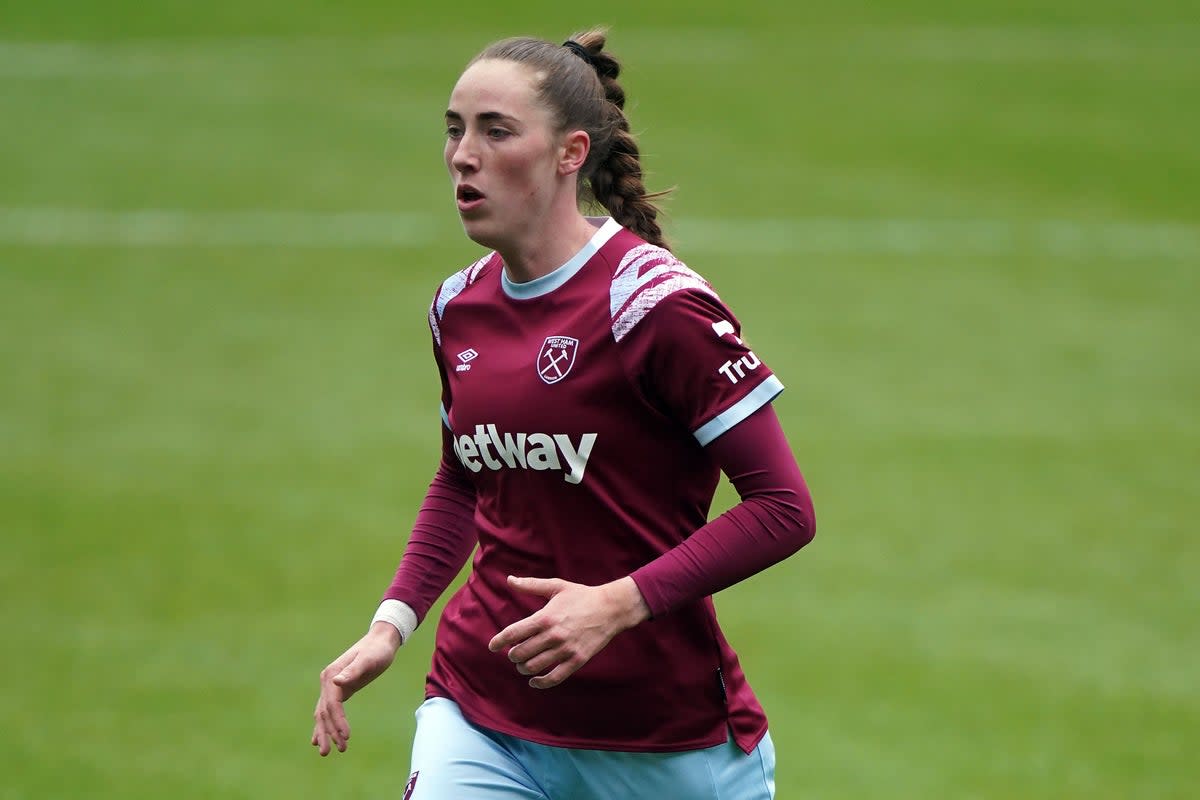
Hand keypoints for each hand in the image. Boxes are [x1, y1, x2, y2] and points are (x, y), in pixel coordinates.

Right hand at [311, 622, 400, 755]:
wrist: (381, 641)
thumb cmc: (377, 650)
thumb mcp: (369, 659)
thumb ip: (353, 670)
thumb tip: (336, 681)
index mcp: (332, 675)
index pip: (332, 704)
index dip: (338, 721)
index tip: (346, 736)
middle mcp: (328, 681)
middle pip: (324, 712)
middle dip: (329, 733)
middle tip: (335, 752)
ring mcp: (332, 686)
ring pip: (324, 714)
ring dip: (325, 732)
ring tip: (328, 752)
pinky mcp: (340, 690)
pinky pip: (329, 710)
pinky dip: (324, 725)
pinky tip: (320, 739)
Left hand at [488, 575, 650, 688]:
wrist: (611, 609)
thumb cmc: (581, 596)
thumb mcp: (556, 586)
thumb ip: (531, 585)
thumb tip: (510, 580)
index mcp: (545, 617)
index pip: (514, 633)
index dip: (499, 641)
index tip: (492, 646)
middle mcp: (553, 635)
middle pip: (521, 653)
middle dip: (512, 656)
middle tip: (513, 654)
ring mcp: (565, 650)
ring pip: (534, 667)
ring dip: (523, 668)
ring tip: (523, 664)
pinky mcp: (577, 660)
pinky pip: (554, 678)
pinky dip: (540, 682)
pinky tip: (534, 681)